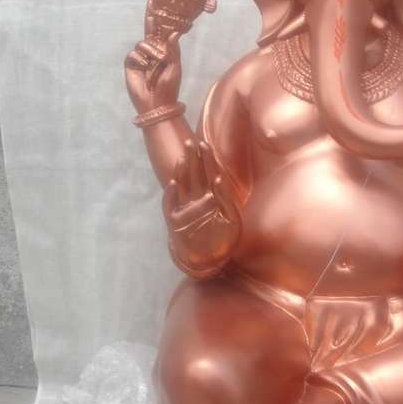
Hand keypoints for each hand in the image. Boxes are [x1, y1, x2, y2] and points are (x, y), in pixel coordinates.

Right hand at [125, 13, 181, 113]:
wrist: (156, 103)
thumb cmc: (169, 87)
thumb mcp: (174, 67)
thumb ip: (173, 50)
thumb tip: (174, 32)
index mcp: (164, 52)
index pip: (162, 32)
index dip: (161, 19)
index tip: (162, 4)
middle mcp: (152, 52)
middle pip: (149, 30)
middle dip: (150, 16)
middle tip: (151, 2)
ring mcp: (140, 57)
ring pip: (142, 43)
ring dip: (151, 51)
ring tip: (156, 64)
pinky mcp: (131, 64)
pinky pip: (133, 54)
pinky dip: (140, 60)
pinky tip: (144, 68)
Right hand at [163, 139, 241, 273]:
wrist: (211, 261)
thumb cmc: (223, 239)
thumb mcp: (232, 219)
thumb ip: (226, 199)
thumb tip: (218, 180)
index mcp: (212, 197)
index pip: (209, 174)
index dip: (206, 159)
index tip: (204, 143)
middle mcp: (196, 200)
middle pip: (193, 175)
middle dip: (192, 159)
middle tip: (189, 142)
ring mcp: (185, 209)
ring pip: (181, 186)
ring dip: (181, 172)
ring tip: (182, 159)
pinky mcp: (175, 221)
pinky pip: (170, 205)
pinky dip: (171, 195)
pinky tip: (173, 183)